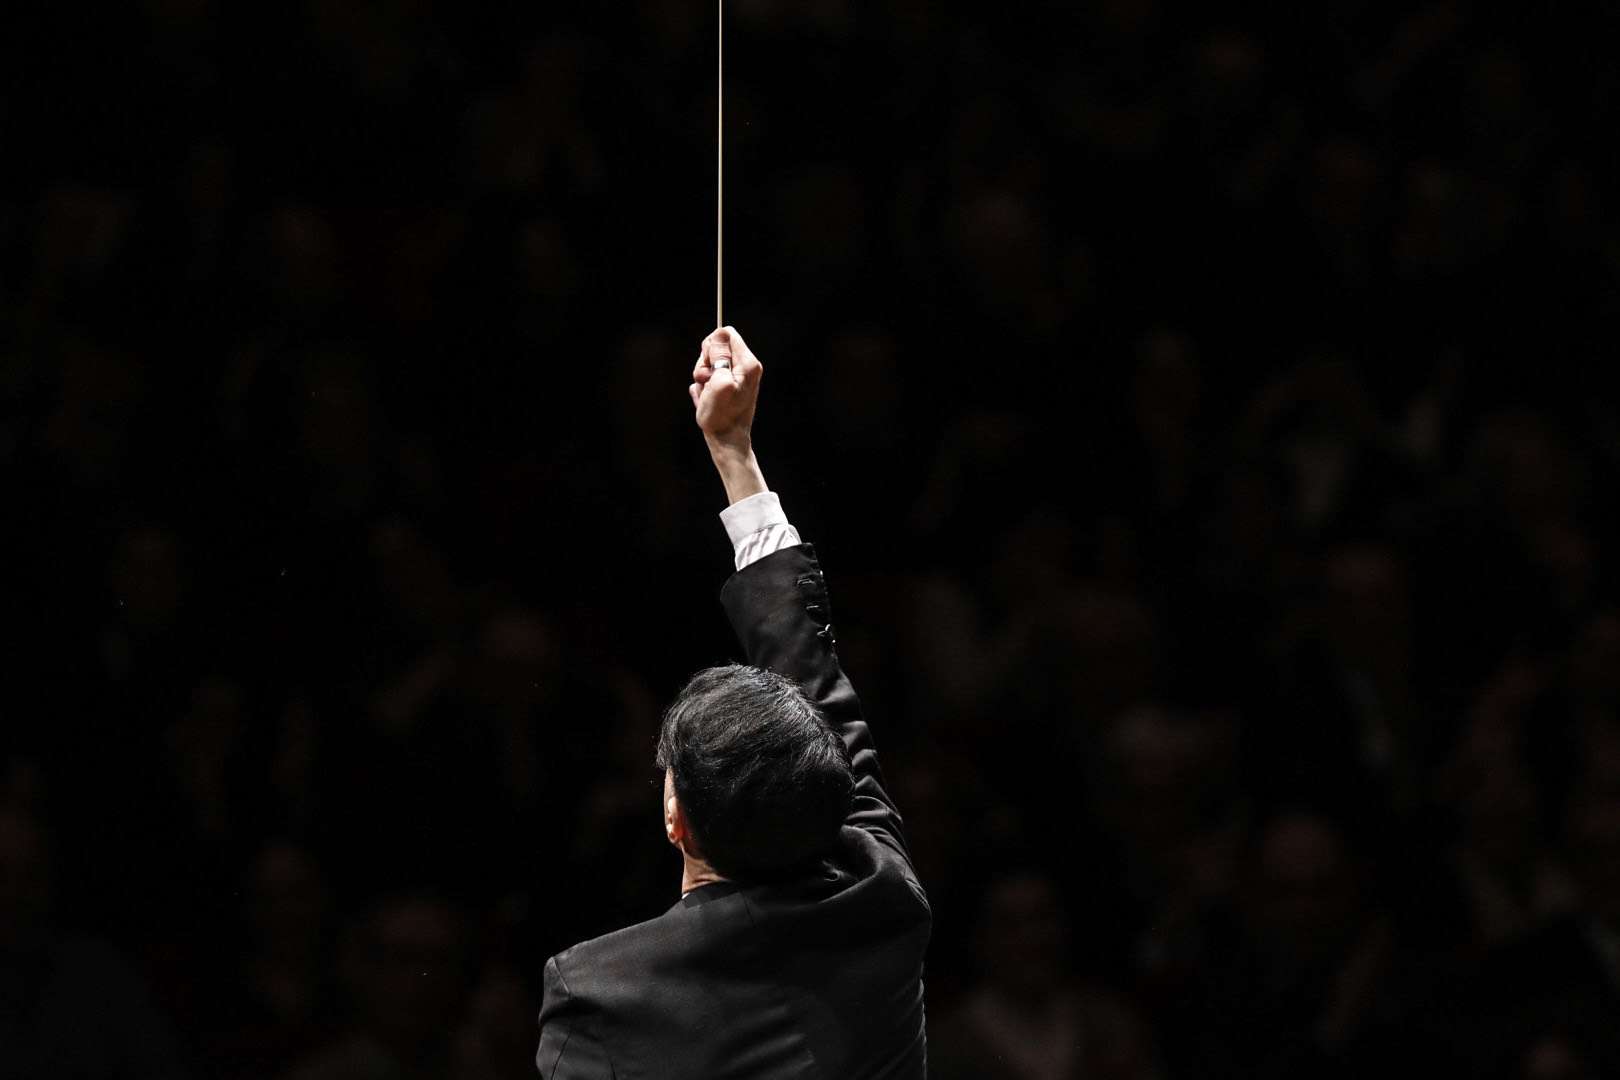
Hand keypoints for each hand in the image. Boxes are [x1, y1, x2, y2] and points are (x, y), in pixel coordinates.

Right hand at [690, 326, 761, 451]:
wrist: (727, 442)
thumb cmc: (722, 416)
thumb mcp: (719, 382)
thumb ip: (720, 356)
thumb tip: (720, 335)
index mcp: (748, 363)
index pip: (726, 334)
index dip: (712, 346)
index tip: (710, 365)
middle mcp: (744, 368)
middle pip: (715, 347)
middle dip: (705, 363)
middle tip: (707, 382)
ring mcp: (735, 378)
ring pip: (708, 364)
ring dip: (702, 378)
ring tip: (707, 395)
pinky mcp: (726, 387)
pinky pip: (707, 379)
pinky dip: (703, 389)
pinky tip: (707, 401)